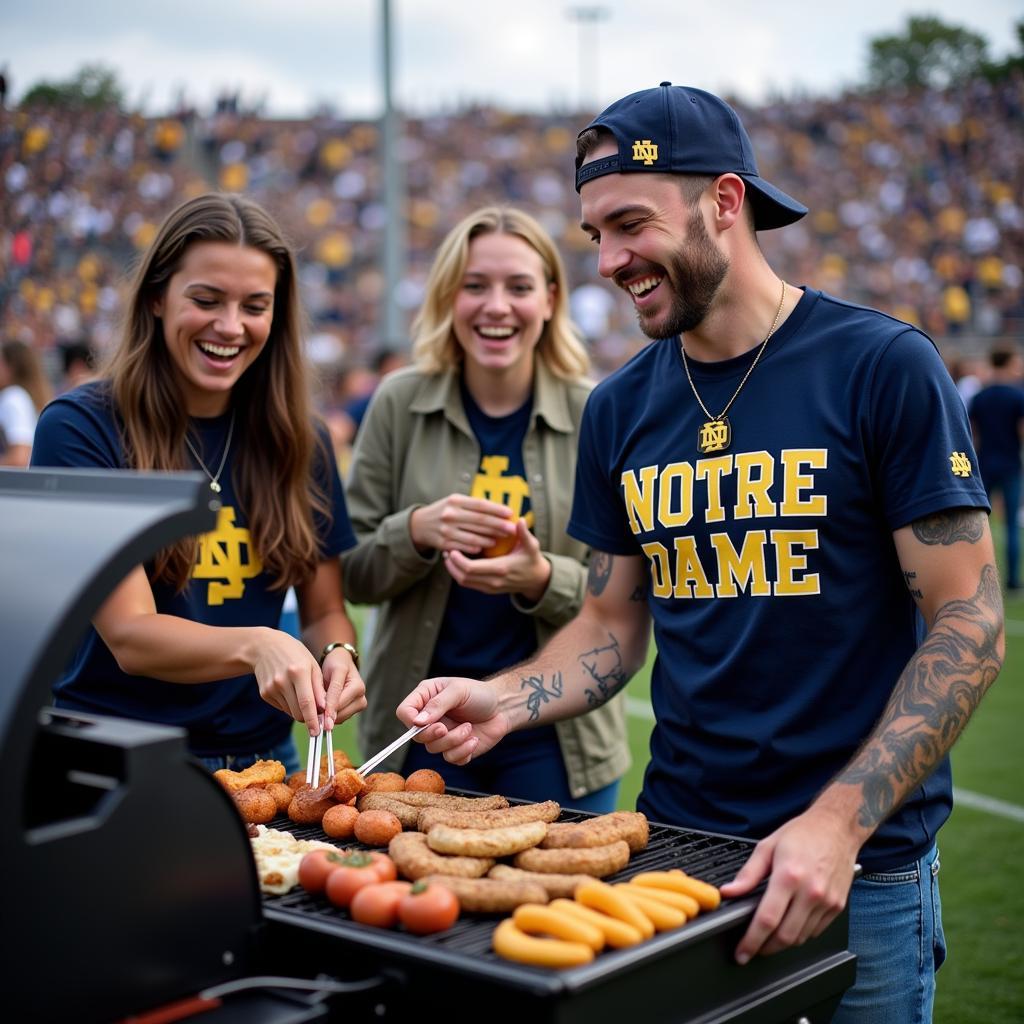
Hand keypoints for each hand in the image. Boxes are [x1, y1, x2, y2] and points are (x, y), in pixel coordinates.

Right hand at [251, 628, 324, 735]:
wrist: (265, 647)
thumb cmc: (295, 655)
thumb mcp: (312, 666)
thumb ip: (319, 689)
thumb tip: (324, 710)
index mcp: (298, 671)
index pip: (307, 703)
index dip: (313, 720)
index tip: (318, 732)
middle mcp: (283, 681)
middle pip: (298, 712)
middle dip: (309, 717)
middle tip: (316, 713)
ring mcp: (271, 688)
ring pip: (290, 712)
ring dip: (299, 710)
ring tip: (301, 693)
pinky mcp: (264, 694)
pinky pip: (282, 707)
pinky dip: (289, 705)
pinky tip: (289, 690)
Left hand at [320, 646, 366, 731]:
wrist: (342, 661)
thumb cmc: (337, 663)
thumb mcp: (335, 671)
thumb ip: (333, 691)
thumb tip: (328, 713)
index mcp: (358, 687)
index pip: (339, 703)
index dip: (326, 711)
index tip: (315, 720)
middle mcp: (361, 698)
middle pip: (340, 714)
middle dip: (326, 714)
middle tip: (312, 710)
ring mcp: (359, 705)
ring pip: (340, 719)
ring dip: (328, 716)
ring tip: (318, 706)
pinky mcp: (353, 710)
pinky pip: (340, 719)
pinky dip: (330, 716)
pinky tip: (324, 707)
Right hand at [396, 676, 510, 764]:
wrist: (503, 708)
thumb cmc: (480, 694)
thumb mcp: (459, 691)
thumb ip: (438, 704)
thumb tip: (418, 722)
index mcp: (426, 698)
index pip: (404, 711)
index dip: (409, 720)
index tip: (423, 722)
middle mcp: (430, 718)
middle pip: (416, 736)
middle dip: (433, 734)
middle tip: (445, 728)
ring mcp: (442, 736)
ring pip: (434, 749)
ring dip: (453, 740)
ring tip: (468, 728)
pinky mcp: (455, 750)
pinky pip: (451, 759)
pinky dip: (463, 751)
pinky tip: (474, 739)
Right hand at [409, 494, 515, 554]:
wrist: (419, 525)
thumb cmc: (445, 512)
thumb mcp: (455, 502)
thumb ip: (473, 505)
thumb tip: (500, 510)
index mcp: (455, 501)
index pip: (480, 505)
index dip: (497, 509)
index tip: (510, 513)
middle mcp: (450, 514)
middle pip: (480, 521)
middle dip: (498, 525)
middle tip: (512, 529)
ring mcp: (447, 530)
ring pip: (474, 535)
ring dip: (490, 538)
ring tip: (502, 538)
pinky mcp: (444, 543)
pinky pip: (465, 546)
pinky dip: (477, 546)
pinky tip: (487, 546)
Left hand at [443, 519, 551, 601]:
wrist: (536, 580)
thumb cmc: (532, 560)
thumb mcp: (532, 546)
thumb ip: (524, 533)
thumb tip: (520, 520)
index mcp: (501, 568)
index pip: (471, 568)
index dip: (458, 560)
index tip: (452, 549)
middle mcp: (493, 581)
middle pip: (463, 577)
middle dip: (451, 565)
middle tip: (447, 550)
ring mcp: (490, 587)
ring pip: (464, 582)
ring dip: (453, 570)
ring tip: (449, 555)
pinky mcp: (488, 590)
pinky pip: (469, 584)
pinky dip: (460, 574)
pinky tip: (458, 562)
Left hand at [719, 805, 859, 962]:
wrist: (836, 827)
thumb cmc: (802, 834)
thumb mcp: (767, 847)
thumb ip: (747, 874)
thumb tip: (728, 892)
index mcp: (789, 876)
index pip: (767, 919)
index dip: (751, 941)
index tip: (741, 952)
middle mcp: (810, 892)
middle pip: (785, 936)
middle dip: (765, 948)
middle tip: (752, 948)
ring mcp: (827, 902)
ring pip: (801, 938)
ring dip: (782, 943)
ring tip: (768, 937)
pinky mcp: (838, 906)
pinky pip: (816, 932)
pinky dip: (800, 935)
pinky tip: (790, 925)